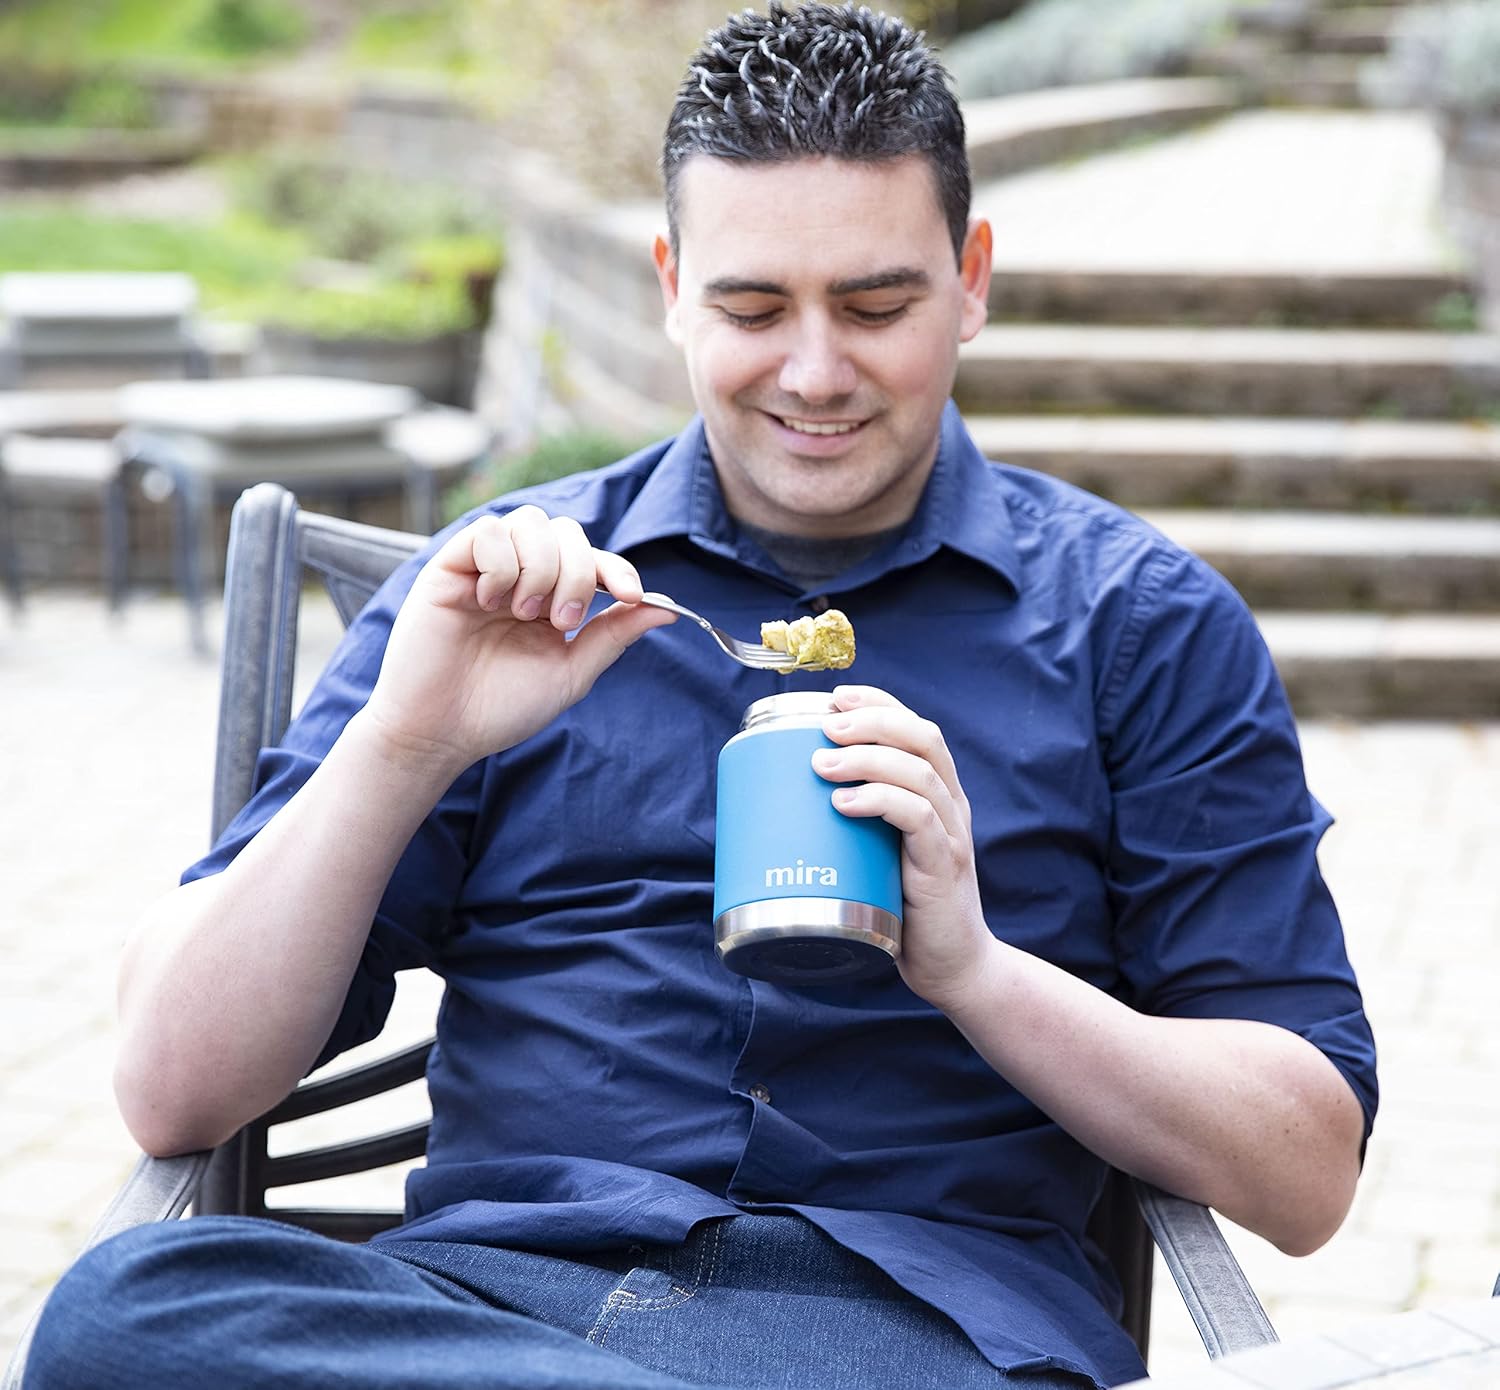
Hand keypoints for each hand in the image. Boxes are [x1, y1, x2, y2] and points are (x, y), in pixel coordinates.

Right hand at [363, 506, 675, 771]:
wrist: (442, 731)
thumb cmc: (500, 708)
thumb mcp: (570, 672)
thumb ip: (613, 635)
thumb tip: (667, 609)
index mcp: (552, 598)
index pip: (593, 559)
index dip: (617, 569)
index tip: (630, 594)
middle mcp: (521, 575)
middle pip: (566, 532)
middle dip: (578, 573)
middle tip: (562, 621)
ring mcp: (486, 568)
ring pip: (530, 523)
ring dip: (541, 568)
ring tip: (524, 614)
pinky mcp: (450, 566)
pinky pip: (487, 532)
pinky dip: (501, 564)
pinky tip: (489, 601)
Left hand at [813, 686, 994, 1009]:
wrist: (953, 967)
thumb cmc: (906, 910)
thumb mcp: (878, 854)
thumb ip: (851, 826)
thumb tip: (780, 806)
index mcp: (938, 794)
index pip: (915, 728)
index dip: (878, 702)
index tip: (835, 697)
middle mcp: (951, 805)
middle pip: (922, 737)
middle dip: (871, 720)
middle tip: (825, 726)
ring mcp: (952, 834)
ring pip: (919, 772)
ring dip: (866, 758)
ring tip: (821, 763)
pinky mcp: (944, 866)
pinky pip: (919, 819)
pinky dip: (881, 801)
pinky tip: (845, 803)